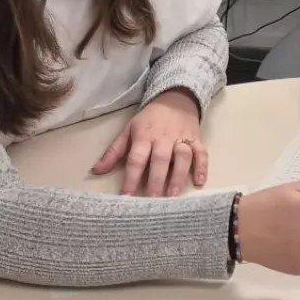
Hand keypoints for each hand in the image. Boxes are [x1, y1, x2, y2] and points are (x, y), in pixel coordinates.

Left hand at [92, 89, 206, 196]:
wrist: (175, 98)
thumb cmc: (149, 119)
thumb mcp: (128, 131)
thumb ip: (113, 153)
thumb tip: (96, 171)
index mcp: (144, 136)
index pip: (136, 159)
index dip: (131, 178)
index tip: (127, 197)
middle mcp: (163, 138)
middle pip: (160, 160)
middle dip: (157, 180)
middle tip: (154, 201)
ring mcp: (182, 138)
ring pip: (182, 157)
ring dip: (179, 176)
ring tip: (174, 195)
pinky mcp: (196, 139)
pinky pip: (201, 153)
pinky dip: (202, 167)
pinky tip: (200, 182)